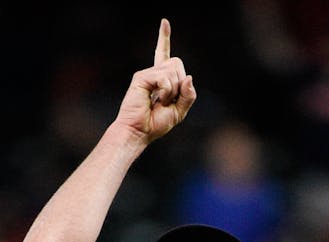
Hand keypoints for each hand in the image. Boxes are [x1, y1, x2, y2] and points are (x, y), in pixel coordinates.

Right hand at [115, 19, 196, 142]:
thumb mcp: (179, 111)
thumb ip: (188, 95)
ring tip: (160, 102)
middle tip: (168, 100)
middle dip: (180, 83)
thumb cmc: (155, 124)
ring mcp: (146, 74)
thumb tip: (189, 77)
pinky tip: (155, 100)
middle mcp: (153, 73)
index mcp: (161, 79)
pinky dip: (166, 92)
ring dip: (172, 90)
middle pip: (178, 63)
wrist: (139, 132)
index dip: (164, 38)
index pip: (164, 55)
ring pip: (173, 71)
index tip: (164, 22)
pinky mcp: (141, 77)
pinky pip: (164, 78)